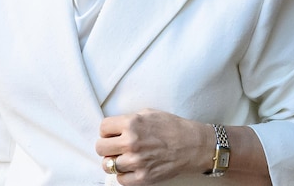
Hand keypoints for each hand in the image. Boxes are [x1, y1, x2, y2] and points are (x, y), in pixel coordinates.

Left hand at [95, 109, 212, 184]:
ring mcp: (136, 161)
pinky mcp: (143, 177)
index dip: (107, 131)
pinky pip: (121, 180)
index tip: (112, 134)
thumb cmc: (172, 127)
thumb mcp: (148, 113)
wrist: (193, 145)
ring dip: (114, 162)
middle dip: (106, 147)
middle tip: (115, 147)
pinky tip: (131, 168)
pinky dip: (124, 175)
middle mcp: (131, 142)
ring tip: (123, 158)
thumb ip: (129, 120)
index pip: (103, 128)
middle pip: (100, 148)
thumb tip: (114, 127)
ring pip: (108, 165)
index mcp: (131, 123)